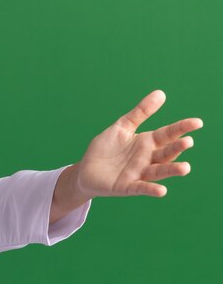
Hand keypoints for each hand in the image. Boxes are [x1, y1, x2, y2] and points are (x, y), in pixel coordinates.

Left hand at [76, 90, 202, 197]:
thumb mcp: (122, 127)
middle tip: (188, 142)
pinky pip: (141, 188)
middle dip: (177, 148)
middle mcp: (147, 158)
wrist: (86, 170)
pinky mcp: (127, 186)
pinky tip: (161, 190)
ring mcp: (138, 173)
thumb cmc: (106, 148)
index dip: (181, 128)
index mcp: (147, 142)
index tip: (197, 122)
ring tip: (185, 168)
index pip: (168, 134)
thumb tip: (161, 93)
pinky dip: (151, 189)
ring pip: (158, 172)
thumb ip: (140, 113)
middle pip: (166, 153)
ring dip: (171, 170)